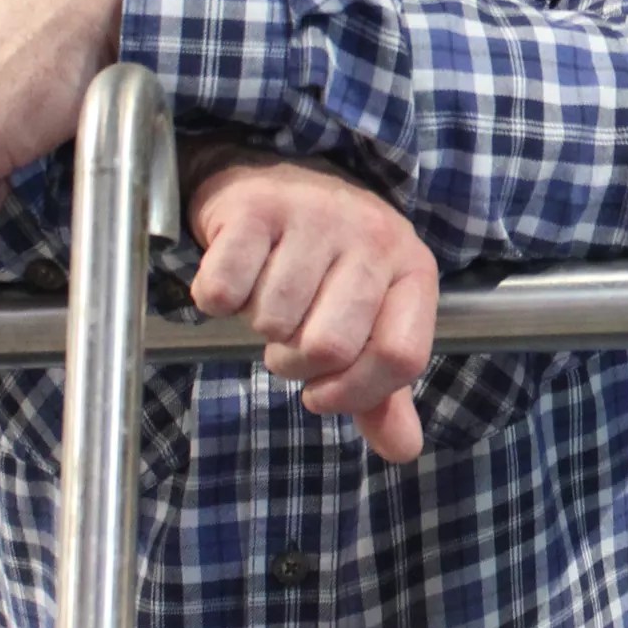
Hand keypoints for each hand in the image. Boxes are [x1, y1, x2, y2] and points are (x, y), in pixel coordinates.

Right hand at [182, 143, 435, 462]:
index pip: (402, 356)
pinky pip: (223, 291)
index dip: (356, 393)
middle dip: (294, 361)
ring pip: (273, 321)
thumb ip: (381, 389)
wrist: (275, 176)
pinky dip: (216, 298)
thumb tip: (403, 450)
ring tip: (266, 293)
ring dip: (256, 325)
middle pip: (330, 347)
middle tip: (287, 336)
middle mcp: (372, 237)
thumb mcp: (367, 319)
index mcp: (411, 270)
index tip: (321, 395)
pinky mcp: (255, 208)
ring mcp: (315, 217)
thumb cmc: (325, 264)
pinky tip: (236, 273)